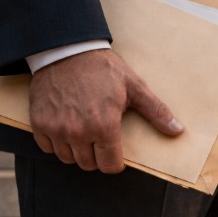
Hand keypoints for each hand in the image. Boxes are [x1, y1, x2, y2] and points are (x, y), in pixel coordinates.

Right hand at [28, 49, 183, 172]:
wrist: (67, 50)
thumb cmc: (103, 69)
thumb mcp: (135, 87)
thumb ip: (156, 112)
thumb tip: (178, 131)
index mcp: (104, 126)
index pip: (110, 166)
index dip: (115, 162)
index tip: (116, 152)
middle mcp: (78, 132)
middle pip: (89, 165)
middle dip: (97, 157)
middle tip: (100, 139)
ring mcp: (56, 128)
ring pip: (67, 159)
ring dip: (77, 151)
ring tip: (84, 133)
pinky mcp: (39, 122)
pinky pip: (47, 148)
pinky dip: (56, 143)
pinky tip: (65, 128)